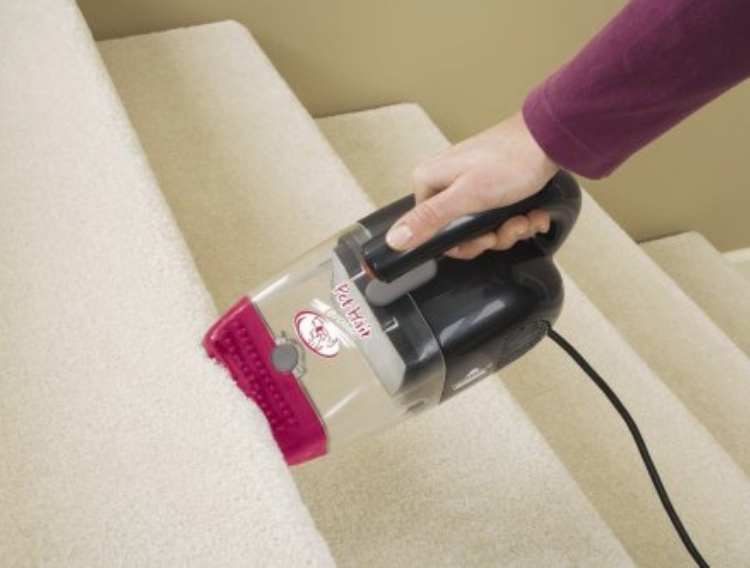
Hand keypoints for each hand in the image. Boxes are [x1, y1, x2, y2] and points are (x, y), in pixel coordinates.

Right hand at [385, 112, 557, 258]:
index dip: (464, 243)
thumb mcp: (466, 196)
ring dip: (509, 228)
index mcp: (429, 181)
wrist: (548, 140)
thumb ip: (429, 219)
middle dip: (493, 236)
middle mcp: (444, 181)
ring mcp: (467, 182)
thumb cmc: (511, 160)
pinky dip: (516, 217)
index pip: (433, 232)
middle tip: (509, 227)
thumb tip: (394, 239)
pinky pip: (496, 214)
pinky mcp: (488, 184)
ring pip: (482, 226)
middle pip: (460, 232)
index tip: (486, 238)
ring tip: (525, 217)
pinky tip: (531, 212)